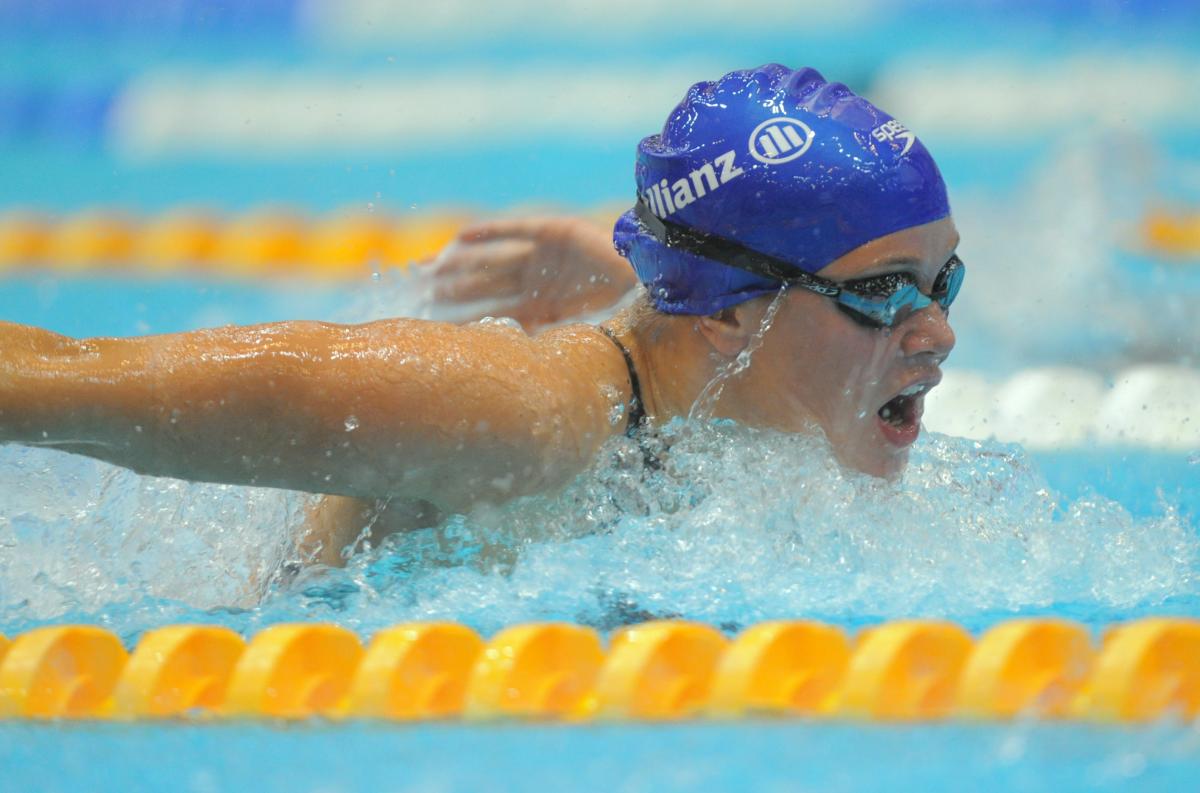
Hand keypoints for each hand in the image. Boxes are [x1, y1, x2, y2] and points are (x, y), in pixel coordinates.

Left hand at [426, 216, 637, 328]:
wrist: (654, 287)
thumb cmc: (624, 318)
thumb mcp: (577, 340)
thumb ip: (546, 349)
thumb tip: (513, 373)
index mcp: (542, 308)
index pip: (493, 310)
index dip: (462, 313)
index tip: (430, 319)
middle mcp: (538, 282)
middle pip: (485, 283)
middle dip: (451, 285)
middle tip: (415, 287)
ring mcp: (545, 258)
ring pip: (493, 259)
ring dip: (462, 262)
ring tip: (428, 265)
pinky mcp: (555, 231)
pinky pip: (515, 230)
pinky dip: (490, 232)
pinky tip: (460, 236)